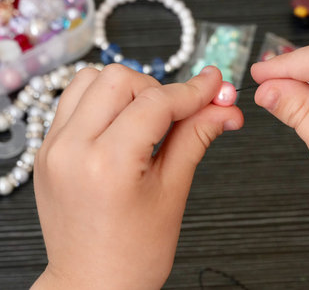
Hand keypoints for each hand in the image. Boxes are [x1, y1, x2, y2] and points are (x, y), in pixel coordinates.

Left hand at [31, 65, 242, 288]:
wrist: (94, 283)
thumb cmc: (133, 252)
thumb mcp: (174, 191)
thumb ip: (197, 137)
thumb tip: (222, 109)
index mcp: (107, 164)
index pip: (156, 102)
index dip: (193, 91)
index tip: (214, 87)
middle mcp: (71, 148)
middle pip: (119, 78)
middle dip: (158, 89)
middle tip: (180, 113)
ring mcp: (52, 147)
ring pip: (90, 80)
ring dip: (127, 90)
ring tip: (147, 119)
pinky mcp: (47, 150)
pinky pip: (73, 101)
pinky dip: (103, 101)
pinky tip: (122, 125)